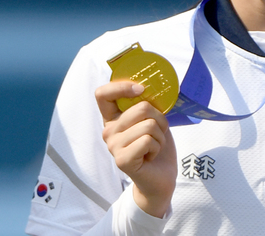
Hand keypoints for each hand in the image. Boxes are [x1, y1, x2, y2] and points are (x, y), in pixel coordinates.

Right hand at [95, 81, 177, 217]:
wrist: (161, 178)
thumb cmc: (157, 146)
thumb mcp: (153, 120)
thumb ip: (147, 106)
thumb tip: (149, 87)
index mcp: (113, 118)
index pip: (103, 94)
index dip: (121, 86)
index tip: (141, 89)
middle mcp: (109, 130)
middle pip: (141, 107)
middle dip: (159, 119)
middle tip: (157, 134)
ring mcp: (113, 145)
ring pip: (148, 124)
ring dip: (160, 136)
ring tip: (154, 147)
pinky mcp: (121, 159)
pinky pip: (147, 140)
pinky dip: (157, 147)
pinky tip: (151, 156)